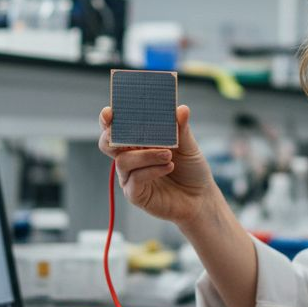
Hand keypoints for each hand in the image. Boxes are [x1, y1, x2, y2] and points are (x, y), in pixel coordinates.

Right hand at [98, 105, 218, 226]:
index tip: (110, 113)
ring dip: (146, 155)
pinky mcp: (135, 194)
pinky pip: (134, 179)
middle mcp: (129, 158)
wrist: (200, 197)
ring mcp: (129, 177)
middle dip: (113, 136)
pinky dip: (152, 170)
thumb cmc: (190, 169)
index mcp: (137, 141)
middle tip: (131, 133)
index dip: (108, 118)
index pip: (116, 127)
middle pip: (107, 143)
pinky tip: (169, 167)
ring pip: (123, 161)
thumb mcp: (188, 146)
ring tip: (167, 155)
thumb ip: (181, 129)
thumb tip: (181, 109)